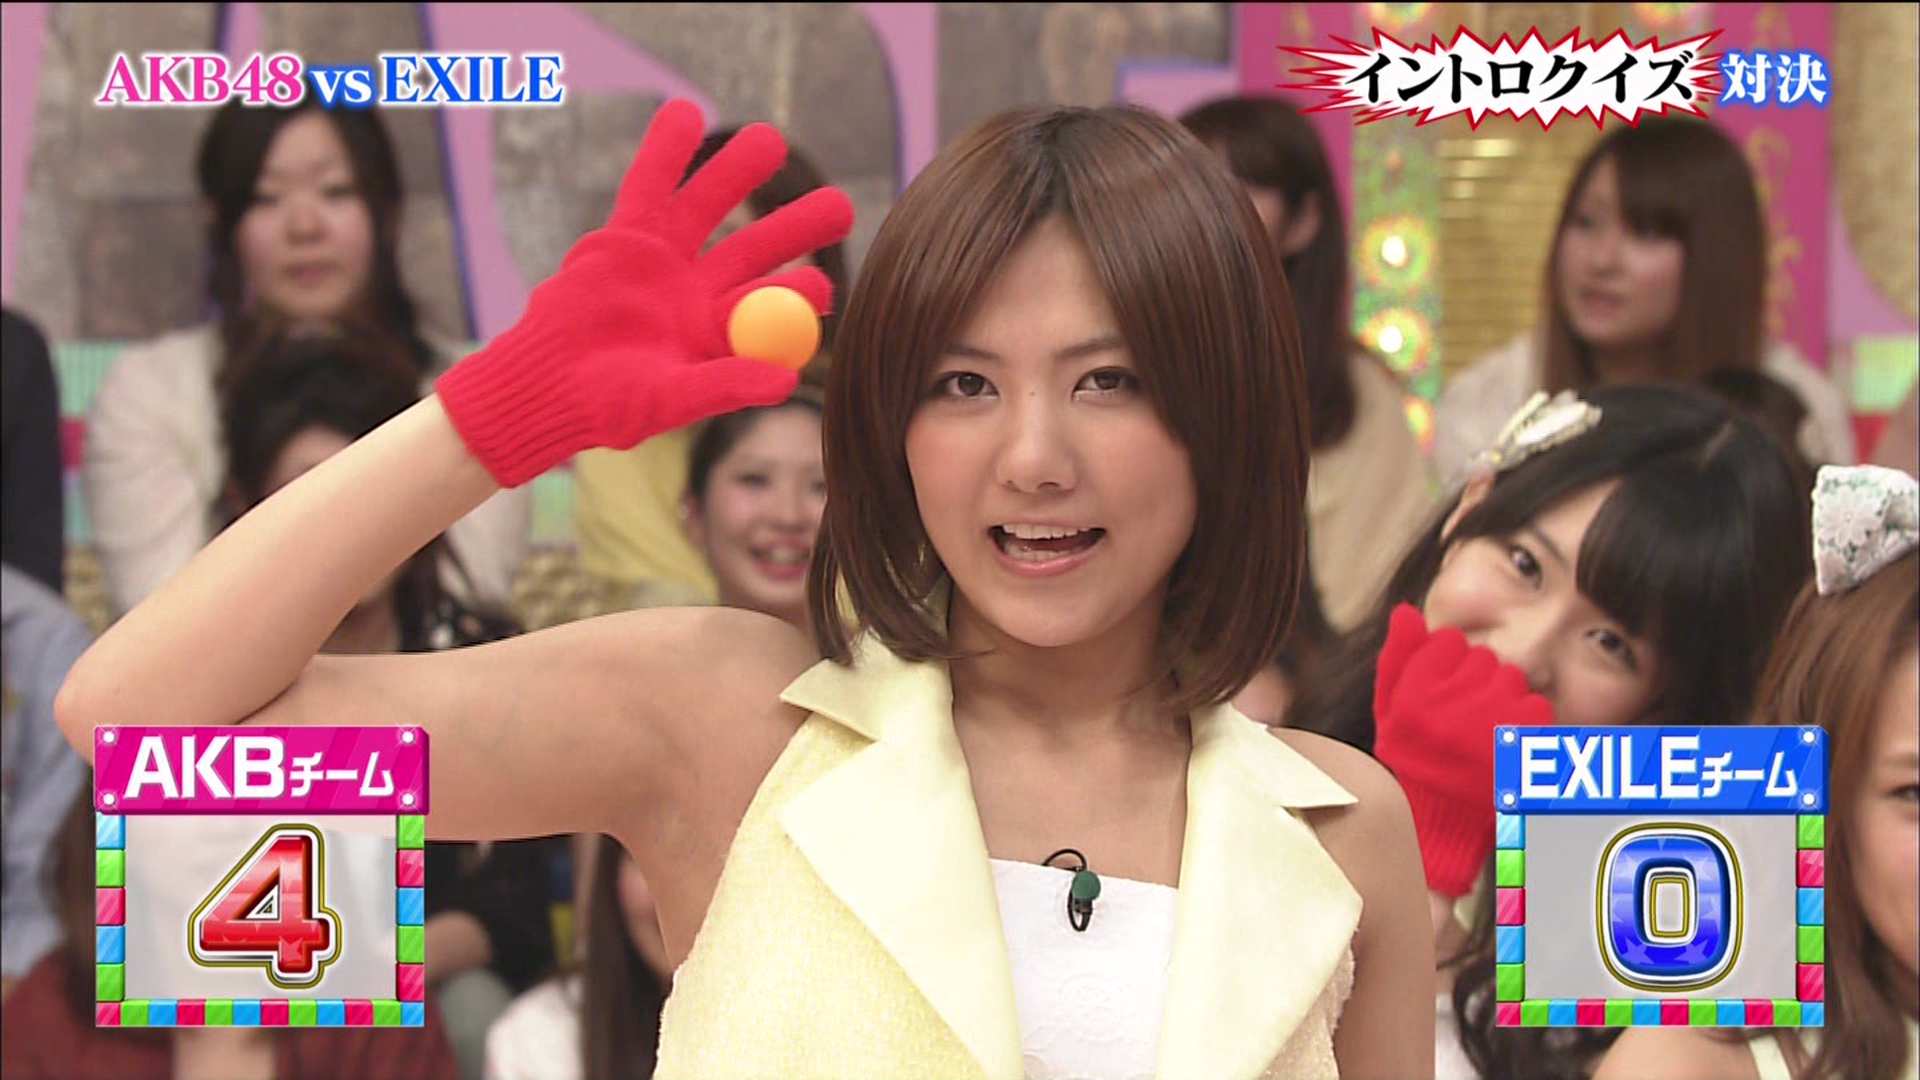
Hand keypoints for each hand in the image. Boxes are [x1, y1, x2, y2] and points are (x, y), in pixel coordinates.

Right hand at [437, 99, 854, 486]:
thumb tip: (787, 383)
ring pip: (709, 207)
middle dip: (795, 226)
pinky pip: (648, 186)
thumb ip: (724, 387)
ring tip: (769, 141)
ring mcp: (665, 260)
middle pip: (756, 248)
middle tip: (838, 207)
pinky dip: (665, 151)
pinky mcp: (625, 237)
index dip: (798, 293)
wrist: (544, 387)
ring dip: (737, 172)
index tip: (820, 287)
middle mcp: (699, 290)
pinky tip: (686, 114)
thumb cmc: (606, 407)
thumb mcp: (668, 402)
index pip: (771, 306)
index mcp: (719, 333)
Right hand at [1371, 604, 1553, 896]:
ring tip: (1484, 732)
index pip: (1447, 642)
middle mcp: (1447, 708)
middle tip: (1464, 718)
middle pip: (1482, 657)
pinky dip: (1525, 722)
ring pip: (1510, 678)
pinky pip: (1534, 705)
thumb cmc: (1415, 760)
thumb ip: (1397, 659)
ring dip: (1502, 699)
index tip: (1442, 695)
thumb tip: (1405, 610)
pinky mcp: (1523, 741)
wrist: (1444, 822)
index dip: (1447, 665)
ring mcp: (1488, 723)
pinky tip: (1505, 744)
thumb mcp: (1390, 711)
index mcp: (1410, 697)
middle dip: (1476, 682)